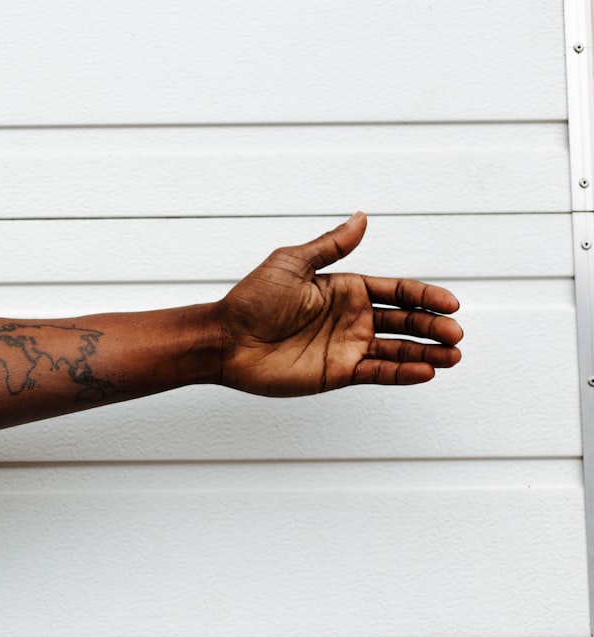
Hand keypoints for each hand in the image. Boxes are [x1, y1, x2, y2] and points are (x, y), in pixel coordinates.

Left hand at [217, 213, 462, 396]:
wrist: (226, 340)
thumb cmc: (251, 299)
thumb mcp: (292, 263)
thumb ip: (331, 246)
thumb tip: (361, 217)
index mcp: (344, 289)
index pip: (396, 291)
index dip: (425, 296)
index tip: (452, 302)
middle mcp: (351, 318)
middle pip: (404, 321)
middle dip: (433, 326)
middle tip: (456, 333)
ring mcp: (346, 347)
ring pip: (398, 350)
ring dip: (427, 352)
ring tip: (454, 355)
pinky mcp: (338, 373)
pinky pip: (378, 373)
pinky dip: (403, 373)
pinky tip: (426, 371)